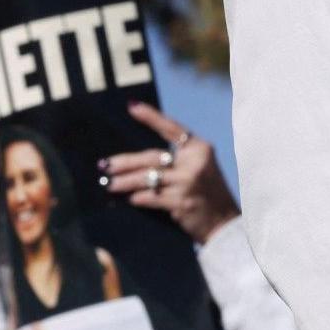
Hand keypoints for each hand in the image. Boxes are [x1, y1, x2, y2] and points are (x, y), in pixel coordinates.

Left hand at [100, 101, 239, 243]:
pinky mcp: (181, 202)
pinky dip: (138, 198)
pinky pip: (151, 197)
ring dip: (125, 182)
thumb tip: (137, 158)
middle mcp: (195, 163)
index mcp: (200, 149)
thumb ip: (177, 159)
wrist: (224, 223)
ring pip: (147, 178)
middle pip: (152, 157)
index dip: (151, 117)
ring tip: (110, 184)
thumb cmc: (206, 193)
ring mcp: (188, 183)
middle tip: (105, 165)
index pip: (172, 128)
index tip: (131, 107)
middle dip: (125, 162)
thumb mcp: (199, 168)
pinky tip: (129, 199)